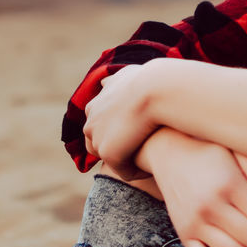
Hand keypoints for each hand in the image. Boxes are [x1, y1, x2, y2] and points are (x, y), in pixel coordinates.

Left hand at [82, 64, 158, 178]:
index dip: (116, 133)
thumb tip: (104, 82)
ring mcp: (98, 140)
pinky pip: (124, 171)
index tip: (135, 134)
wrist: (155, 89)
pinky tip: (152, 165)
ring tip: (148, 159)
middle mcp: (90, 123)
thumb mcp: (125, 75)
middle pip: (99, 146)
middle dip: (117, 149)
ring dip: (127, 162)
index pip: (97, 127)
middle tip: (141, 148)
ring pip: (111, 159)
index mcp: (93, 107)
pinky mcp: (110, 154)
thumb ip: (114, 81)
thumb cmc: (148, 81)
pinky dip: (137, 171)